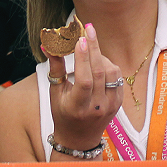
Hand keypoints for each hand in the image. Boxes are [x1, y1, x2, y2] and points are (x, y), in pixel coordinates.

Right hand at [46, 23, 122, 152]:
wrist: (79, 138)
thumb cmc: (62, 113)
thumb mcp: (55, 92)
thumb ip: (55, 68)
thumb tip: (48, 44)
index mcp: (78, 107)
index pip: (84, 80)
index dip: (83, 59)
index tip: (80, 39)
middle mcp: (97, 108)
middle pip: (100, 72)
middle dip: (94, 47)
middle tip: (88, 29)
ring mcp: (111, 106)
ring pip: (111, 72)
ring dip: (101, 56)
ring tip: (90, 48)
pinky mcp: (118, 102)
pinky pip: (117, 77)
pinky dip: (108, 65)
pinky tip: (98, 61)